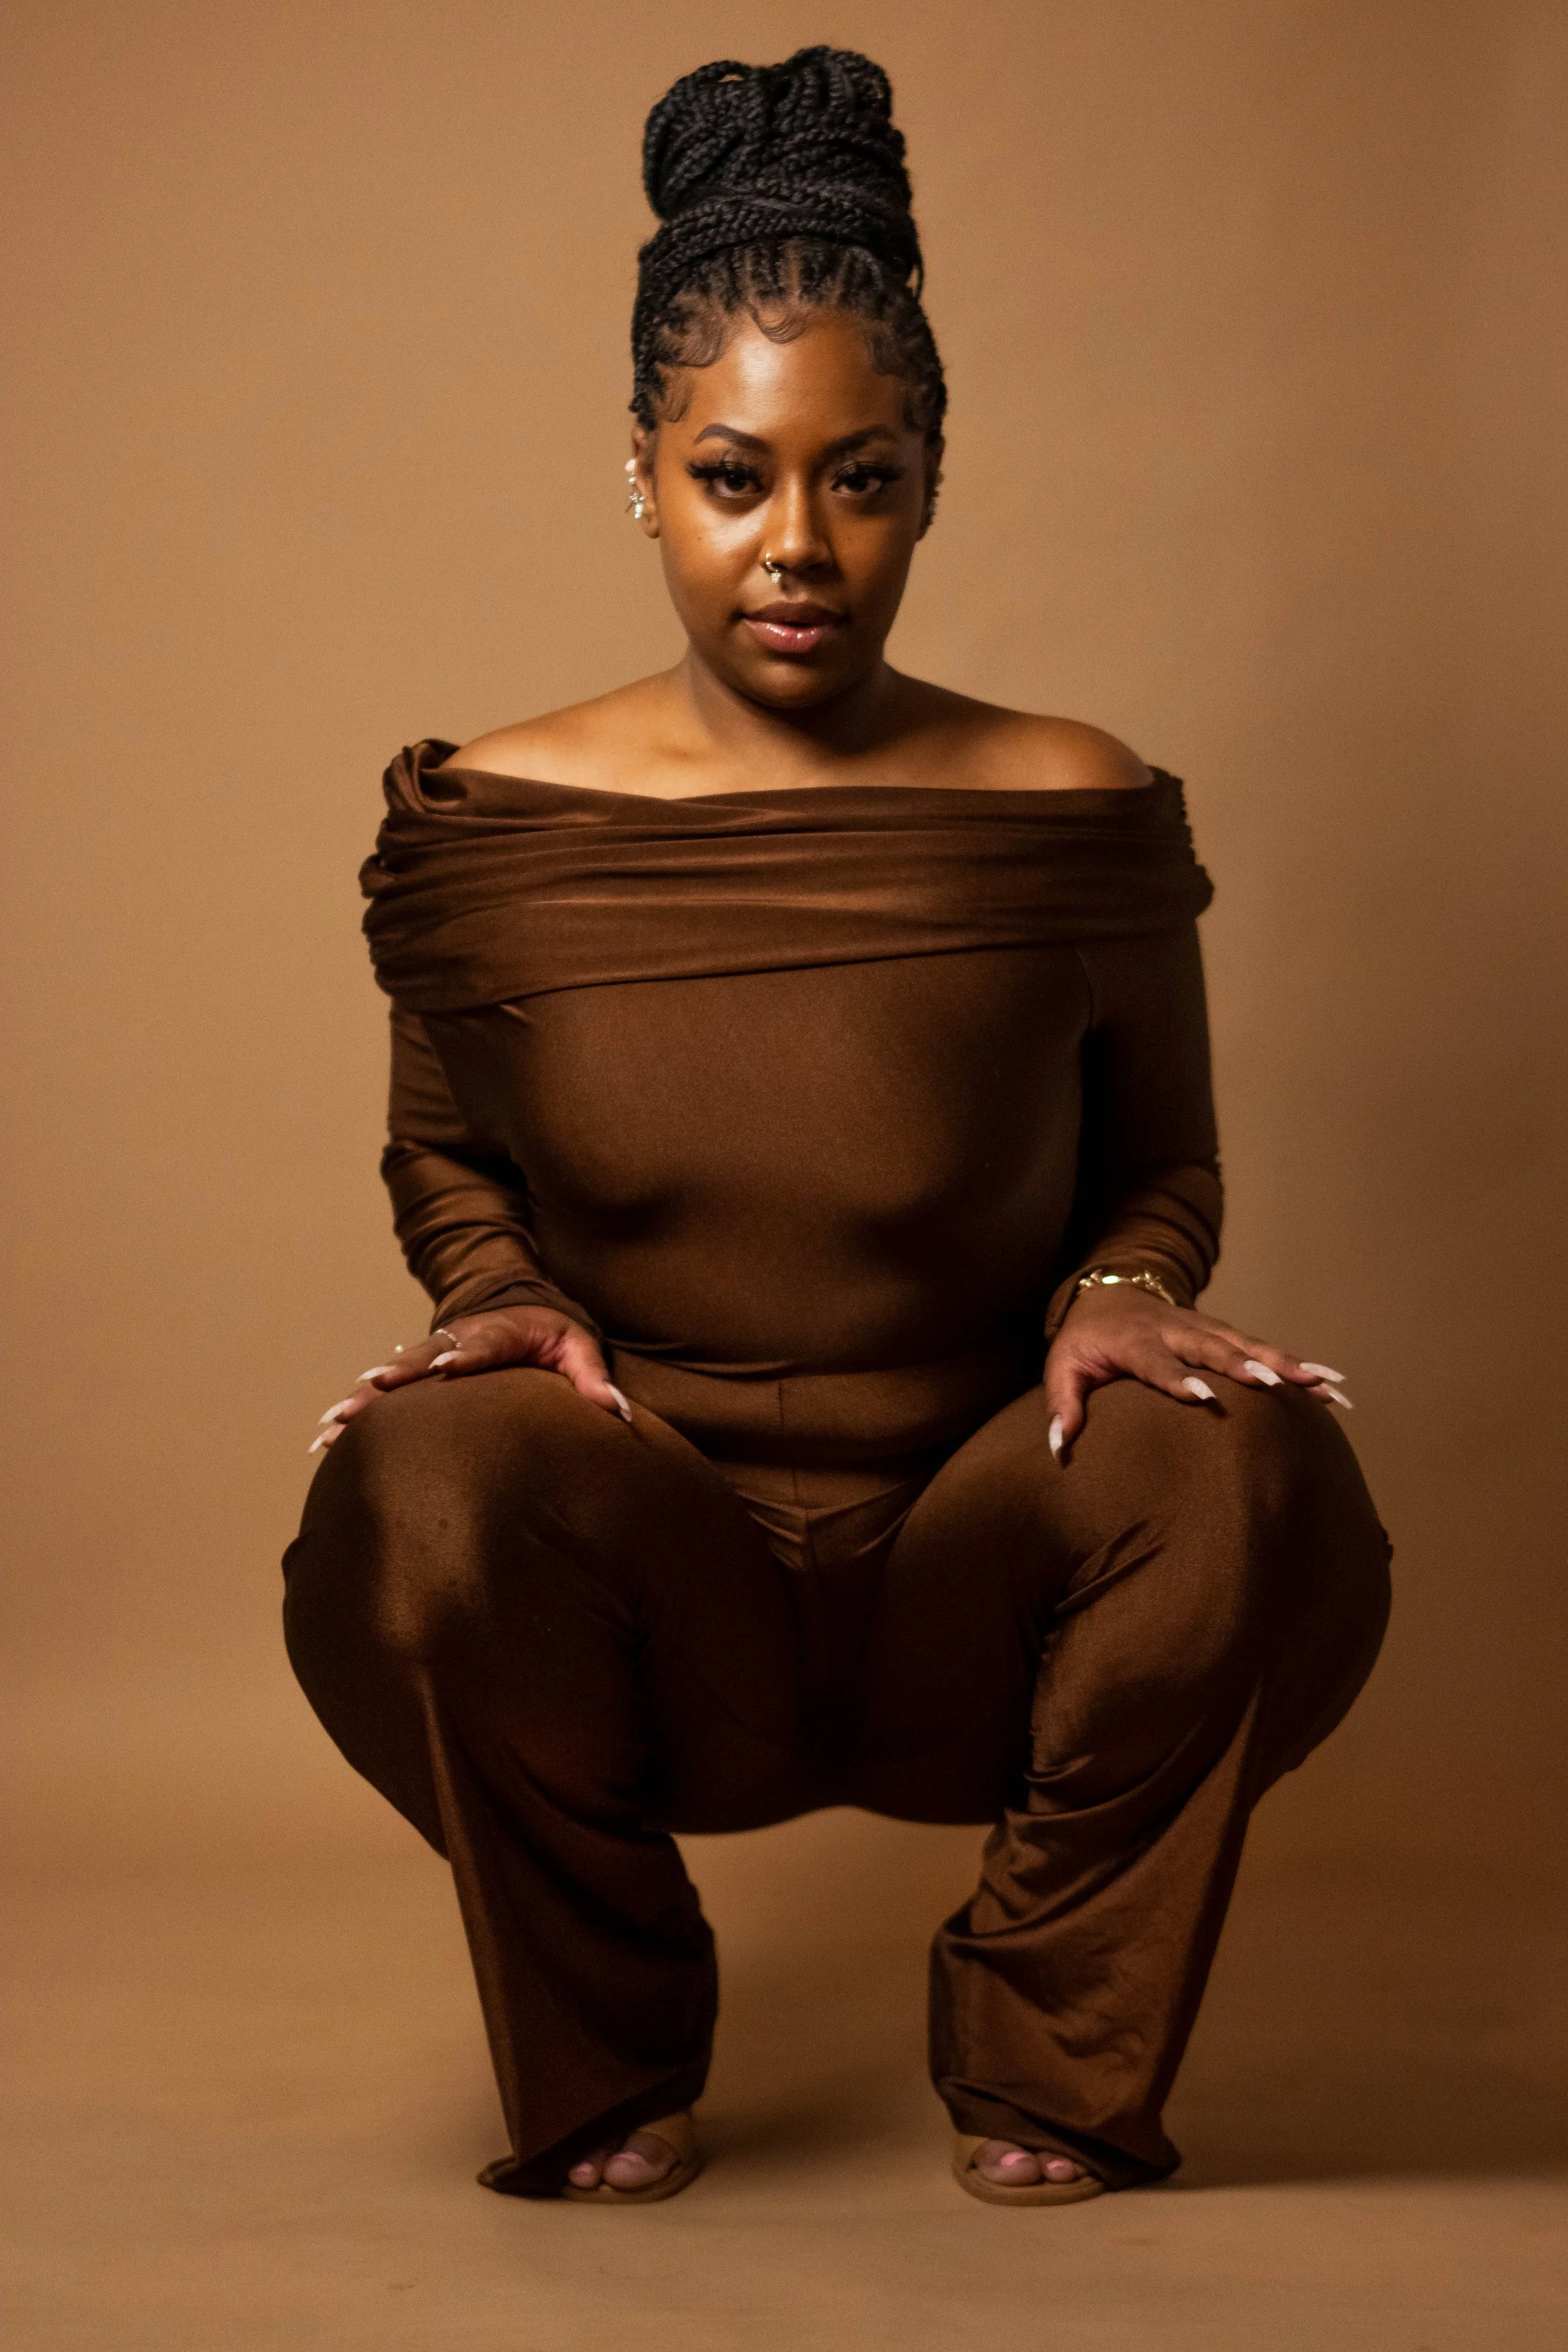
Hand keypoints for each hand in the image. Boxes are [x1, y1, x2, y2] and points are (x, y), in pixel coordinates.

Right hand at [308, 1307, 631, 1453]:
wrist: (521, 1305)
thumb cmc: (555, 1332)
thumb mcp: (579, 1347)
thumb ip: (594, 1378)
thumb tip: (617, 1413)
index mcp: (500, 1332)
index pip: (480, 1345)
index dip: (462, 1357)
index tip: (442, 1370)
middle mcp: (457, 1339)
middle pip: (421, 1359)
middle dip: (393, 1377)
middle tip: (366, 1395)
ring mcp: (432, 1352)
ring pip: (392, 1375)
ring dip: (361, 1399)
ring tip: (331, 1424)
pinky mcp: (417, 1369)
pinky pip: (383, 1391)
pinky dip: (355, 1408)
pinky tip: (325, 1435)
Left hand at [1043, 1283, 1351, 1461]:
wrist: (1111, 1291)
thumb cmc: (1086, 1341)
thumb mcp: (1062, 1367)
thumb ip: (1062, 1405)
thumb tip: (1058, 1450)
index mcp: (1134, 1341)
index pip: (1157, 1362)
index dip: (1178, 1378)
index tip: (1204, 1396)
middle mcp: (1176, 1330)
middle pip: (1214, 1347)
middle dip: (1246, 1365)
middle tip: (1275, 1385)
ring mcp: (1205, 1328)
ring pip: (1250, 1344)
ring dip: (1288, 1364)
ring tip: (1326, 1386)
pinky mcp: (1225, 1333)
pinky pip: (1264, 1348)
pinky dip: (1298, 1364)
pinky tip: (1331, 1386)